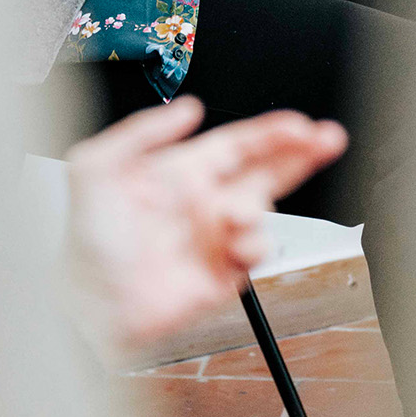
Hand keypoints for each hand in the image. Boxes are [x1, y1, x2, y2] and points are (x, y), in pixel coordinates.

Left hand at [63, 96, 347, 364]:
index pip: (240, 144)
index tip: (301, 124)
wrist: (87, 308)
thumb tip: (188, 108)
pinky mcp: (222, 276)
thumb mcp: (97, 168)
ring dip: (258, 211)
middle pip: (267, 170)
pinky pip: (254, 256)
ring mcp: (216, 239)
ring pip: (263, 214)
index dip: (272, 132)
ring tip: (233, 218)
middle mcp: (206, 202)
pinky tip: (235, 244)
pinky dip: (254, 246)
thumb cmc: (87, 241)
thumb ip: (141, 131)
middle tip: (328, 138)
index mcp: (184, 172)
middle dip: (302, 153)